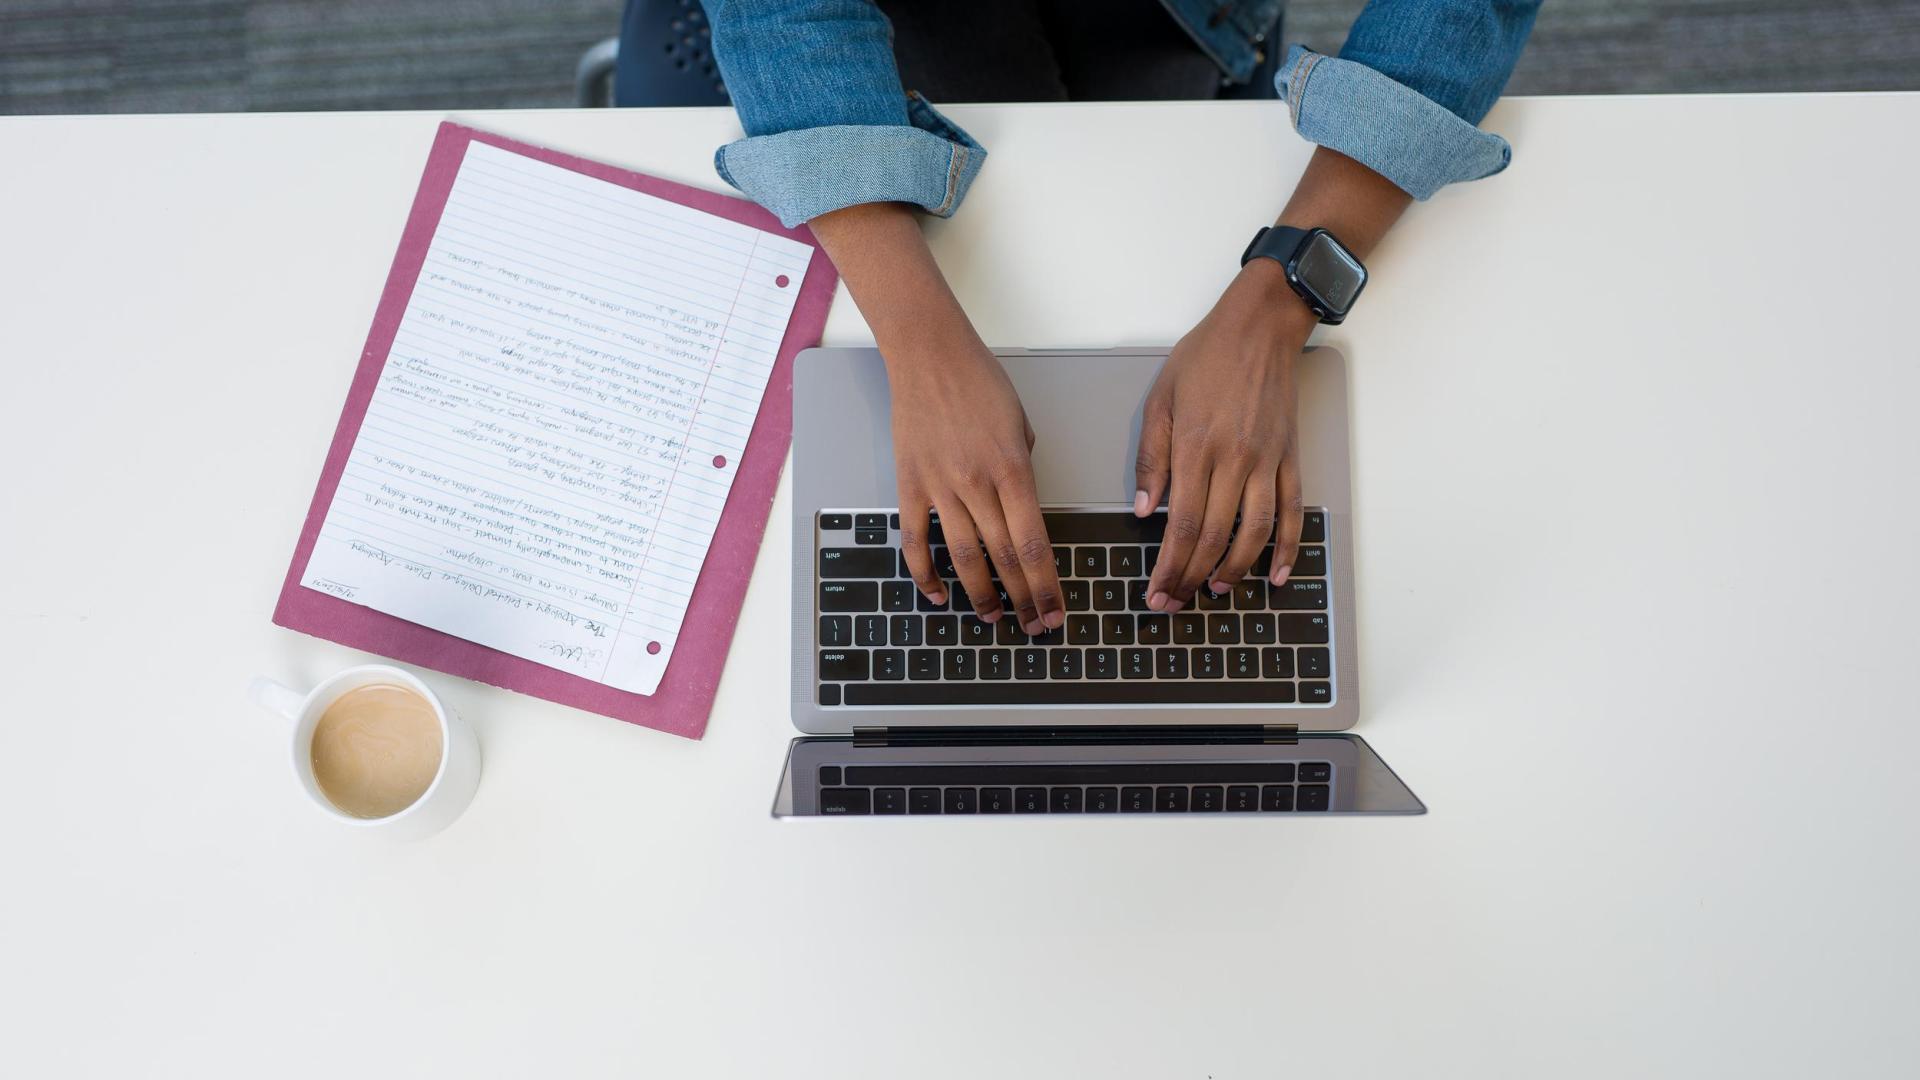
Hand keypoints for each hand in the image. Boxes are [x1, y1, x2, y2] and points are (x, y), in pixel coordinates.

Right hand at [890, 336, 1064, 634]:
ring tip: (994, 618)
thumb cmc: (981, 382)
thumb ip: (1023, 472)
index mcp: (1013, 470)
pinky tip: (940, 595)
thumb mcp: (1022, 425)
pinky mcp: (910, 485)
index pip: (1034, 544)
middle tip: (1034, 626)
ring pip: (964, 557)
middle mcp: (977, 484)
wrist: (929, 355)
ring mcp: (940, 487)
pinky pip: (916, 540)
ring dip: (981, 595)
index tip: (1055, 612)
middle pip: (1004, 558)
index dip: (1046, 586)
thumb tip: (1021, 508)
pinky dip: (926, 574)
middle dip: (1024, 599)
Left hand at [1135, 260, 1315, 610]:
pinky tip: (1277, 574)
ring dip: (1235, 569)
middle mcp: (1234, 460)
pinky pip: (1291, 511)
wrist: (1260, 326)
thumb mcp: (1161, 399)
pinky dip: (1287, 548)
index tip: (1157, 592)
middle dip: (1192, 577)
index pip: (1181, 524)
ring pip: (1254, 532)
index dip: (1169, 566)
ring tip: (1216, 590)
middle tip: (1176, 602)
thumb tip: (1146, 510)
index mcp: (1196, 447)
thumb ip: (1152, 457)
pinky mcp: (1290, 458)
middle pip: (1213, 536)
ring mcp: (1267, 461)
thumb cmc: (1206, 357)